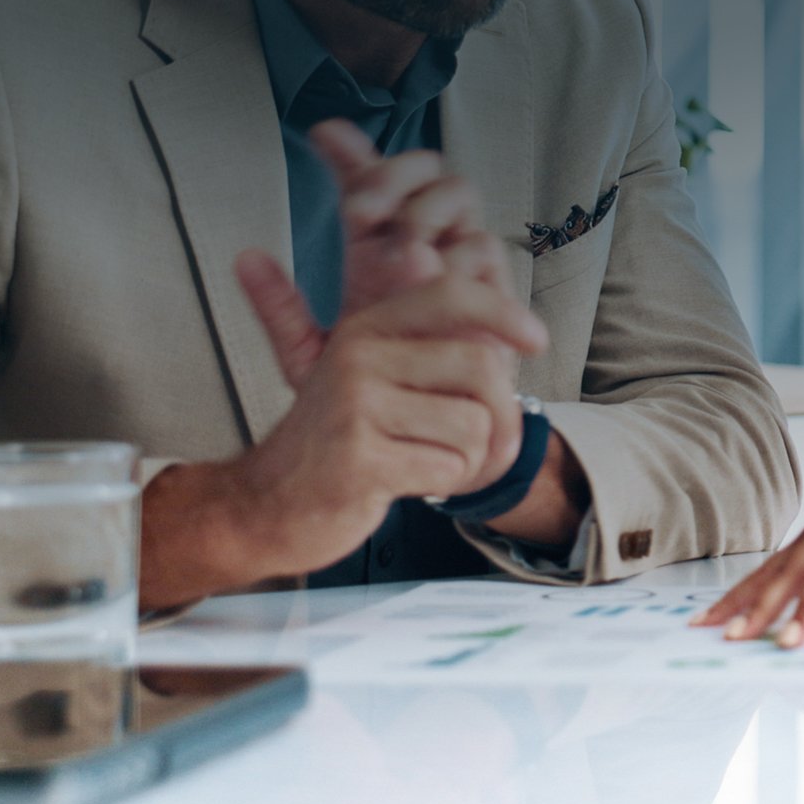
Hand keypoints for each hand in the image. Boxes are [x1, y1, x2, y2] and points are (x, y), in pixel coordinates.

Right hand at [142, 267, 549, 601]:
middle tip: (472, 443)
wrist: (266, 507)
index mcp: (365, 330)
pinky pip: (451, 466)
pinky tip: (410, 481)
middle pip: (482, 366)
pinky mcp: (362, 459)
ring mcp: (356, 407)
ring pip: (475, 423)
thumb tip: (518, 335)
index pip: (452, 296)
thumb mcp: (371, 382)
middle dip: (499, 414)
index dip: (505, 313)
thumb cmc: (335, 444)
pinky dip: (446, 483)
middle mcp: (359, 358)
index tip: (537, 340)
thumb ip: (435, 353)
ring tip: (427, 462)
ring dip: (469, 458)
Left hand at [240, 122, 522, 389]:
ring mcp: (457, 258)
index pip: (368, 177)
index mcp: (373, 246)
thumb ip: (279, 305)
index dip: (350, 149)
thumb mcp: (310, 350)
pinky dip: (455, 257)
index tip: (322, 136)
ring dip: (423, 214)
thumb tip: (244, 255)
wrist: (424, 438)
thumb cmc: (373, 390)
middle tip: (358, 214)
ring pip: (456, 194)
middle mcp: (420, 240)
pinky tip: (427, 277)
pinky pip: (481, 248)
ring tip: (397, 254)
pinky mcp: (491, 287)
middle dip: (390, 178)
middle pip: (422, 167)